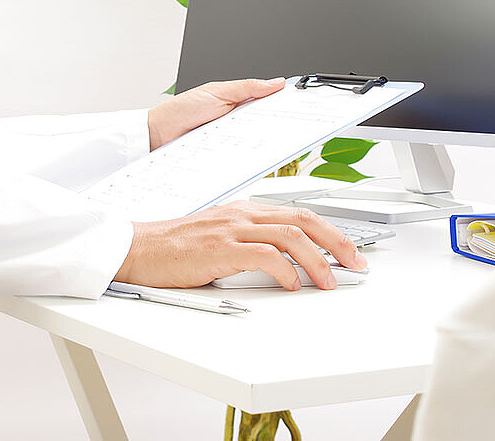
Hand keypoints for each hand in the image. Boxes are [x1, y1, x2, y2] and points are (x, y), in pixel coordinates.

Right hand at [114, 201, 367, 290]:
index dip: (330, 232)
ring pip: (291, 236)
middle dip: (337, 242)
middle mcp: (243, 214)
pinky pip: (265, 255)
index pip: (298, 214)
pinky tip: (292, 285)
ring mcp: (232, 228)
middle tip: (355, 264)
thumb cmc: (175, 249)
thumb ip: (250, 244)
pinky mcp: (220, 247)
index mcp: (245, 210)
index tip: (348, 253)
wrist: (138, 248)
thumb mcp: (219, 238)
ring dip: (318, 261)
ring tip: (329, 281)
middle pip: (303, 220)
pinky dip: (286, 270)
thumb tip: (286, 265)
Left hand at [147, 77, 284, 150]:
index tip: (304, 105)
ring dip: (264, 143)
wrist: (157, 135)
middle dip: (280, 126)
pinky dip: (247, 158)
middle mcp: (236, 123)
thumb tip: (276, 82)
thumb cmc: (181, 110)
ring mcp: (230, 141)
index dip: (285, 105)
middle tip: (295, 126)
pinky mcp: (224, 158)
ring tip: (277, 140)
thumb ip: (246, 87)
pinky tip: (254, 155)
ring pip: (255, 144)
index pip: (268, 103)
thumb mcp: (217, 92)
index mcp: (237, 103)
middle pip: (266, 125)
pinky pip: (240, 158)